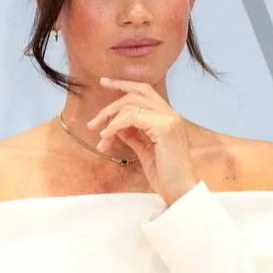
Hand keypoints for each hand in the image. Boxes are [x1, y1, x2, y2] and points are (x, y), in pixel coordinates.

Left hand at [86, 77, 198, 204]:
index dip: (123, 84)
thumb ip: (133, 135)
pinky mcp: (163, 127)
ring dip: (109, 119)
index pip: (144, 91)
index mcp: (168, 117)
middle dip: (110, 107)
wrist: (179, 190)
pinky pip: (131, 118)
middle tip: (93, 123)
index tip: (104, 82)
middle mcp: (170, 113)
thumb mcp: (144, 150)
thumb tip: (116, 126)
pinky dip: (115, 125)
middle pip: (135, 95)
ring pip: (131, 105)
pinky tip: (106, 136)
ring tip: (99, 136)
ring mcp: (168, 119)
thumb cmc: (165, 174)